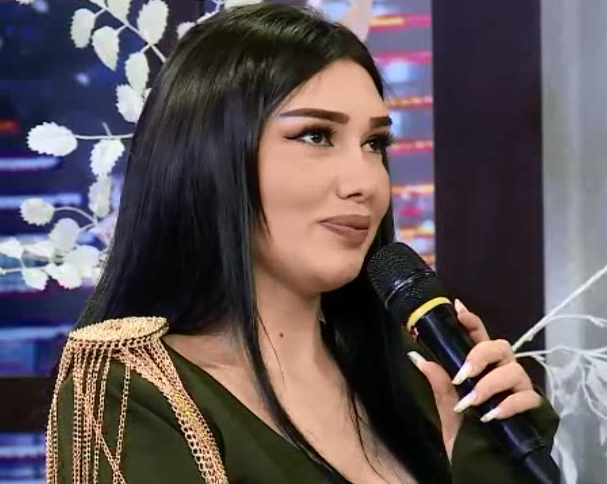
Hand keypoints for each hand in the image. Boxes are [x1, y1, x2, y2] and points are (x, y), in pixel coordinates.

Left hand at [407, 299, 542, 460]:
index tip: (458, 309)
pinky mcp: (532, 407)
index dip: (471, 321)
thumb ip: (438, 382)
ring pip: (513, 370)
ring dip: (489, 385)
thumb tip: (416, 356)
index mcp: (482, 366)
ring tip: (471, 402)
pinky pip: (527, 398)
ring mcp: (519, 387)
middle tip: (462, 374)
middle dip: (480, 355)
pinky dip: (508, 405)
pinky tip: (491, 416)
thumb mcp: (447, 407)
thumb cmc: (467, 430)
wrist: (486, 463)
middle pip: (500, 346)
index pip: (479, 336)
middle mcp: (502, 370)